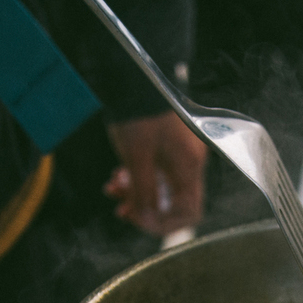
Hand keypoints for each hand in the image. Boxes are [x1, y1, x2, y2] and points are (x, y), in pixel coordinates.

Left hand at [104, 113, 207, 237]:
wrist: (135, 78)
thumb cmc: (138, 116)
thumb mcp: (137, 159)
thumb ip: (144, 193)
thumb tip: (146, 221)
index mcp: (188, 167)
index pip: (189, 212)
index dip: (166, 224)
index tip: (141, 221)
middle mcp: (189, 162)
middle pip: (173, 201)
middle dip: (145, 208)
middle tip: (121, 208)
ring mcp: (179, 153)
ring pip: (161, 187)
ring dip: (137, 193)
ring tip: (113, 189)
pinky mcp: (167, 145)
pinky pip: (156, 171)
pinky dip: (138, 178)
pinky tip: (118, 176)